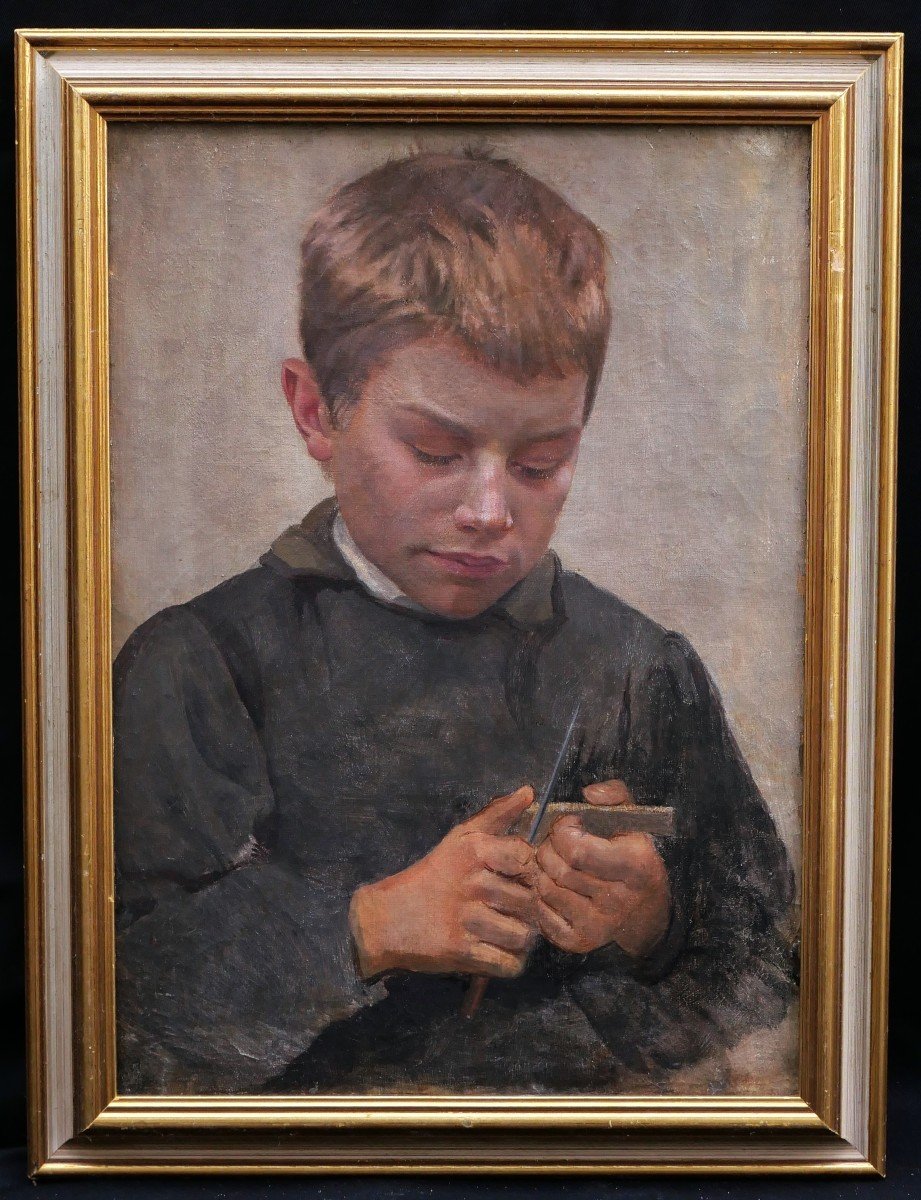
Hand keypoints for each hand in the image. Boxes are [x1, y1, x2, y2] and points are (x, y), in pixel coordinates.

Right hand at [349, 786, 537, 979]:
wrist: (386, 920)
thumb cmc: (430, 876)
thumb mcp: (460, 838)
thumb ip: (497, 814)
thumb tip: (529, 791)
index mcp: (475, 850)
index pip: (528, 860)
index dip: (528, 873)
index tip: (515, 880)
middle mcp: (472, 882)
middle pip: (530, 901)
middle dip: (525, 910)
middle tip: (507, 911)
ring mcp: (466, 919)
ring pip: (524, 936)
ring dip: (518, 938)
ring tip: (503, 932)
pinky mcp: (461, 952)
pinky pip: (509, 964)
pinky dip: (508, 963)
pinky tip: (495, 951)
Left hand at [535, 780, 670, 958]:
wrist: (648, 915)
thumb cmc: (635, 859)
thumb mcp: (635, 822)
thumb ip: (615, 796)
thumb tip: (588, 794)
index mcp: (634, 867)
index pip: (578, 850)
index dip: (563, 831)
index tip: (569, 824)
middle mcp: (616, 901)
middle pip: (558, 870)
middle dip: (547, 848)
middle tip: (555, 842)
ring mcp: (597, 926)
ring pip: (546, 890)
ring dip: (542, 870)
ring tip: (553, 862)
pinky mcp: (580, 942)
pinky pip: (543, 916)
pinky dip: (540, 897)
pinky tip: (552, 885)